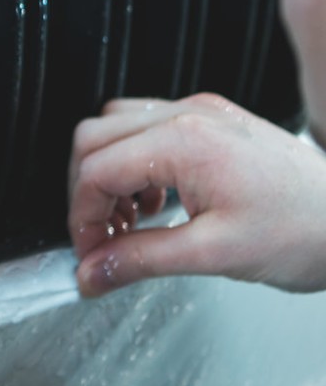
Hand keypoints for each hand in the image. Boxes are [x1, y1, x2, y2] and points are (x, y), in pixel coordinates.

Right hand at [68, 92, 325, 295]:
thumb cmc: (304, 231)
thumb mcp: (214, 255)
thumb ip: (141, 260)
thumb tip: (91, 273)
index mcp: (184, 140)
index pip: (96, 170)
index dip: (82, 217)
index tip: (90, 255)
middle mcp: (186, 114)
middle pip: (92, 138)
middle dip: (86, 193)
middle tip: (102, 239)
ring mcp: (198, 112)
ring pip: (113, 126)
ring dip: (106, 173)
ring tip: (130, 219)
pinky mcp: (209, 120)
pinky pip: (144, 127)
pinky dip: (132, 162)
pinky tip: (154, 199)